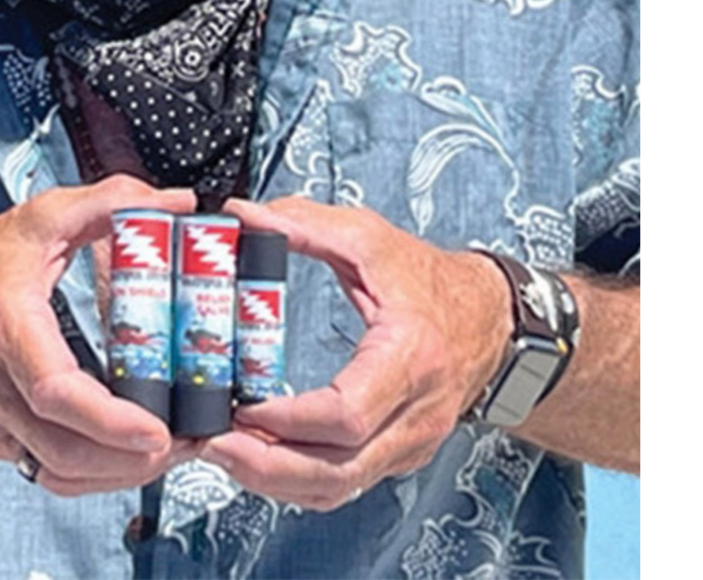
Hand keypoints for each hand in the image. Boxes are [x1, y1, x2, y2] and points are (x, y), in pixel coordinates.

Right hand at [0, 174, 198, 495]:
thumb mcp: (43, 217)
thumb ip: (110, 201)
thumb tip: (172, 201)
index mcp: (5, 325)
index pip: (54, 390)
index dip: (109, 420)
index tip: (156, 428)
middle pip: (62, 449)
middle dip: (130, 459)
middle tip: (183, 443)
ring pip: (54, 472)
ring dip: (115, 473)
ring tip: (164, 452)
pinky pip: (42, 470)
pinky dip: (88, 471)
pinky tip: (120, 452)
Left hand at [200, 197, 509, 509]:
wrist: (490, 317)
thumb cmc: (429, 278)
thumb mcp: (368, 238)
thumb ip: (305, 224)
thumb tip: (245, 216)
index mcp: (411, 356)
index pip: (348, 414)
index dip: (287, 419)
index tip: (241, 404)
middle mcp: (416, 413)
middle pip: (338, 469)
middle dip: (267, 466)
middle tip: (212, 444)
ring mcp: (411, 443)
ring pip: (339, 487)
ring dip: (275, 481)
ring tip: (223, 453)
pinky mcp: (400, 456)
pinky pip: (346, 484)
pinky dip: (298, 480)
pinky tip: (260, 460)